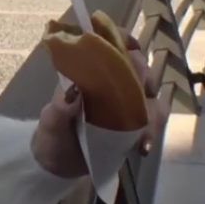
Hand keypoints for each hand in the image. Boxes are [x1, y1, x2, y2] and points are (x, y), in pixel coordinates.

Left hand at [31, 28, 169, 177]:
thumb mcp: (50, 123)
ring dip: (152, 107)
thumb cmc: (52, 136)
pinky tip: (143, 146)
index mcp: (86, 75)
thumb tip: (74, 91)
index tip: (132, 44)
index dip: (121, 38)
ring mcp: (124, 104)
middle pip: (137, 66)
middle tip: (141, 92)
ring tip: (144, 128)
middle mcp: (109, 84)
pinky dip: (153, 130)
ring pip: (151, 93)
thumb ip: (59, 109)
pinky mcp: (134, 124)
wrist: (58, 165)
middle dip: (143, 75)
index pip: (106, 45)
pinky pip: (154, 119)